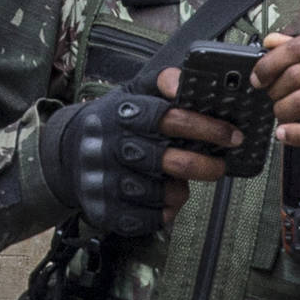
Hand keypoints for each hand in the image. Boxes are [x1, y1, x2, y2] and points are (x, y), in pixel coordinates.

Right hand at [39, 73, 239, 238]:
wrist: (66, 154)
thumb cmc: (114, 122)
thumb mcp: (134, 93)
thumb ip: (162, 83)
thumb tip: (185, 80)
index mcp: (122, 114)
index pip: (170, 119)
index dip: (206, 127)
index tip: (233, 135)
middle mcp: (112, 147)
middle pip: (172, 162)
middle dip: (205, 166)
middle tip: (220, 166)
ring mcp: (106, 182)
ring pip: (163, 194)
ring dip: (181, 190)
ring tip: (179, 182)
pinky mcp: (105, 211)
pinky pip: (148, 219)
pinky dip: (163, 211)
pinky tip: (161, 200)